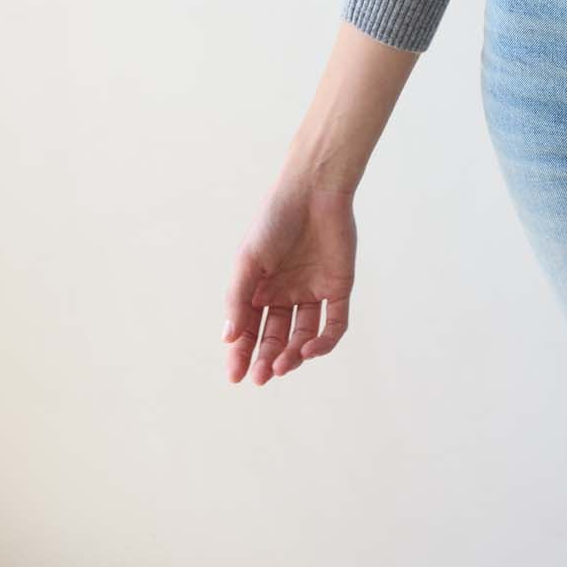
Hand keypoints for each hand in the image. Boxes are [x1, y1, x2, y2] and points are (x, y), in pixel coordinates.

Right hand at [222, 175, 356, 384]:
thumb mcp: (248, 260)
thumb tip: (228, 339)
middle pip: (276, 337)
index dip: (242, 354)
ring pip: (303, 336)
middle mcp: (286, 293)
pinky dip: (323, 342)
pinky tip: (308, 349)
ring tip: (283, 364)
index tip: (235, 376)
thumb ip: (238, 299)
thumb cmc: (275, 220)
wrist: (314, 190)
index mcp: (261, 287)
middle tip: (261, 376)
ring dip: (293, 355)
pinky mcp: (338, 288)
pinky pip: (334, 324)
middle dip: (267, 359)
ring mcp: (313, 291)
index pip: (250, 330)